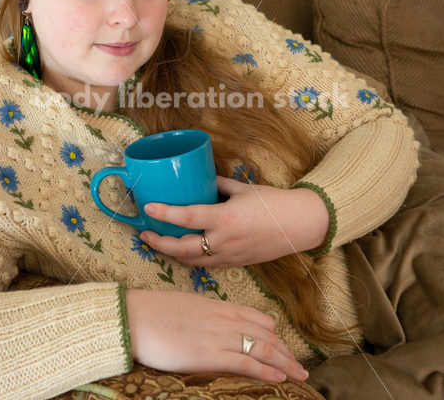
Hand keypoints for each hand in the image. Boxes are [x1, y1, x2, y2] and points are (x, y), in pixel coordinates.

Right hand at [126, 288, 308, 383]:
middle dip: (286, 351)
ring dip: (285, 363)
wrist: (135, 317)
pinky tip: (279, 379)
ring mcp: (219, 336)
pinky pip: (246, 363)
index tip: (283, 347)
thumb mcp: (188, 306)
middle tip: (300, 365)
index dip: (274, 334)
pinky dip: (266, 372)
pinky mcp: (210, 355)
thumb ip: (208, 315)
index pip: (258, 318)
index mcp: (219, 305)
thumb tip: (216, 325)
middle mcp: (225, 318)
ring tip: (299, 374)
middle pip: (266, 334)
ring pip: (263, 348)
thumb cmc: (156, 312)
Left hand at [139, 175, 329, 266]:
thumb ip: (218, 185)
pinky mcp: (234, 263)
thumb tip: (201, 179)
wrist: (299, 225)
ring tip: (158, 243)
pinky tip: (183, 251)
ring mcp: (228, 255)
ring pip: (191, 260)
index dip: (164, 214)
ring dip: (171, 253)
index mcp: (224, 218)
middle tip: (144, 234)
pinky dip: (190, 259)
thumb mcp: (242, 188)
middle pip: (181, 248)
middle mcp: (223, 240)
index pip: (187, 217)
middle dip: (159, 243)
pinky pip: (206, 264)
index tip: (147, 208)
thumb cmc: (273, 202)